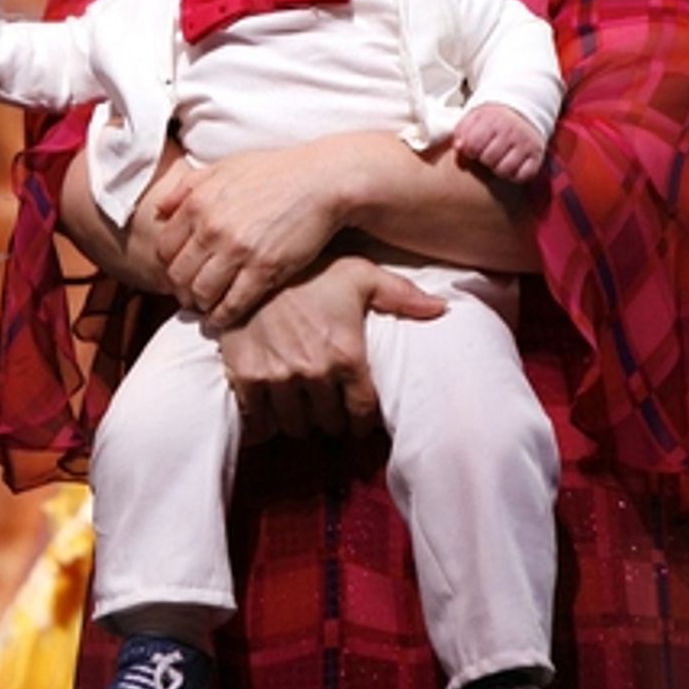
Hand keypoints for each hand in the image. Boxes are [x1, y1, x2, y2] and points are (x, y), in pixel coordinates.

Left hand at [152, 140, 346, 327]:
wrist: (322, 181)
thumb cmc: (275, 173)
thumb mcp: (224, 168)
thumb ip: (187, 187)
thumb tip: (159, 210)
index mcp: (198, 203)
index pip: (164, 249)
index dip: (169, 265)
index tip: (180, 272)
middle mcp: (212, 228)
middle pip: (178, 275)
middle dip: (181, 289)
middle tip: (190, 295)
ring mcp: (238, 250)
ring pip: (201, 293)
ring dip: (200, 305)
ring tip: (207, 306)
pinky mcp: (264, 269)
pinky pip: (232, 304)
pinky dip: (223, 316)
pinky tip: (224, 317)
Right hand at [217, 256, 445, 441]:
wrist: (253, 263)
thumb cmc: (311, 269)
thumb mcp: (360, 275)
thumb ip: (401, 295)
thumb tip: (441, 309)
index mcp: (346, 354)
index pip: (362, 411)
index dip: (361, 420)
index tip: (357, 420)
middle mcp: (314, 372)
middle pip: (328, 422)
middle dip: (330, 421)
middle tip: (328, 413)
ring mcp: (278, 377)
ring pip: (295, 426)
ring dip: (300, 423)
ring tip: (302, 413)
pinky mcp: (246, 377)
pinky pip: (259, 421)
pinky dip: (265, 424)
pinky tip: (270, 416)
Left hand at [453, 103, 546, 183]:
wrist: (521, 112)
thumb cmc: (493, 120)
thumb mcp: (474, 118)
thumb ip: (462, 131)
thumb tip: (458, 147)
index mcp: (492, 120)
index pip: (473, 144)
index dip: (469, 151)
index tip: (473, 149)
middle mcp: (511, 131)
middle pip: (489, 158)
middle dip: (484, 159)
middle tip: (487, 154)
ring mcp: (525, 143)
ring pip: (505, 169)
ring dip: (498, 169)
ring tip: (498, 160)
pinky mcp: (536, 155)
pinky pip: (523, 175)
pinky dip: (515, 175)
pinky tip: (511, 166)